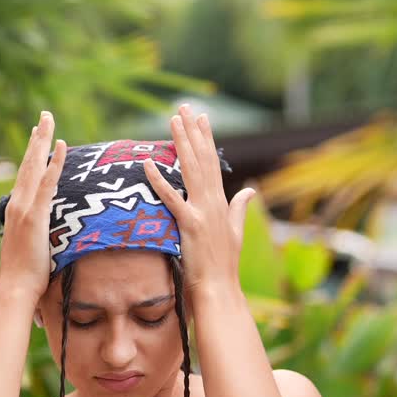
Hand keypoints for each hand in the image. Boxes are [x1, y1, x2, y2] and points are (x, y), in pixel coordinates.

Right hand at [0, 111, 67, 301]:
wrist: (14, 289)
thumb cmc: (24, 277)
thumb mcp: (29, 249)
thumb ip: (34, 236)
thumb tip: (42, 237)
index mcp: (16, 211)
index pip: (25, 176)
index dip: (32, 154)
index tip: (38, 136)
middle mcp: (17, 205)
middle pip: (27, 164)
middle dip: (37, 138)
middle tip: (44, 117)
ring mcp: (25, 209)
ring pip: (34, 167)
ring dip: (43, 141)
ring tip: (48, 120)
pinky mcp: (35, 216)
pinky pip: (47, 184)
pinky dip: (54, 163)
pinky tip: (62, 146)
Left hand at [142, 104, 254, 294]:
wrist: (220, 290)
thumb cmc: (223, 266)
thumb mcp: (235, 232)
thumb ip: (240, 208)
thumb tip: (249, 190)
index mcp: (221, 203)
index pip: (212, 164)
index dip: (206, 139)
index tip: (201, 118)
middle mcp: (213, 202)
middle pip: (202, 160)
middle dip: (193, 132)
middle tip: (184, 107)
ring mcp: (202, 212)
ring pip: (190, 170)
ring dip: (181, 143)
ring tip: (172, 120)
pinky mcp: (189, 225)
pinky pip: (171, 198)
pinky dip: (159, 181)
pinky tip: (148, 164)